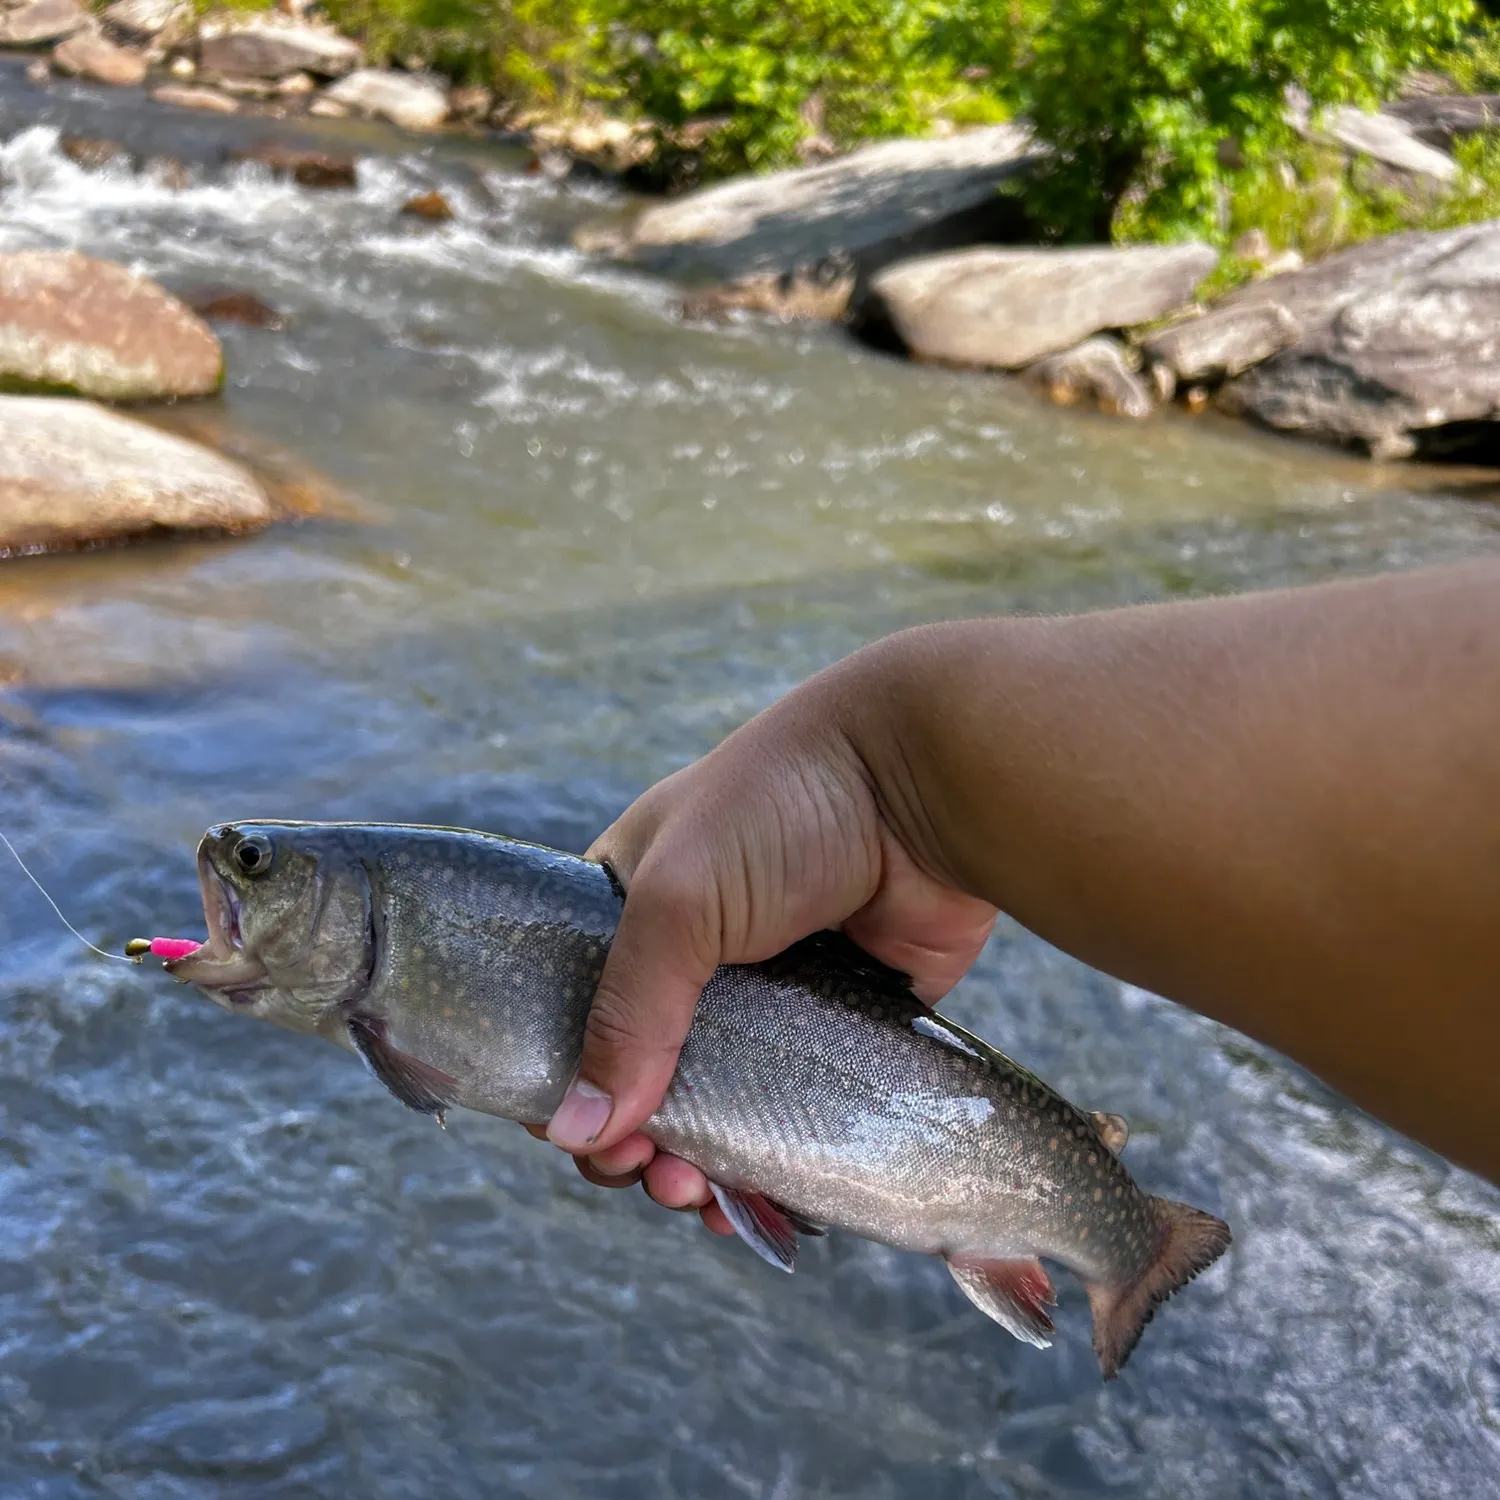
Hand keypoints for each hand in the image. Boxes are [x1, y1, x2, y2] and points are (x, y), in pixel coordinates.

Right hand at [539, 652, 997, 1231]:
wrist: (924, 782)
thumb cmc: (783, 809)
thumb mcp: (679, 900)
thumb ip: (627, 1013)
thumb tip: (575, 1130)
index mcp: (633, 904)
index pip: (572, 1006)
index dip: (564, 1076)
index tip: (576, 1134)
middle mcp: (695, 951)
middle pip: (643, 1069)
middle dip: (635, 1135)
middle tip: (653, 1175)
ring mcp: (770, 989)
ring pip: (721, 1100)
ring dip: (700, 1161)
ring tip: (699, 1197)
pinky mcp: (840, 1019)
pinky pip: (798, 1105)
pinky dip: (773, 1158)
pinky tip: (761, 1200)